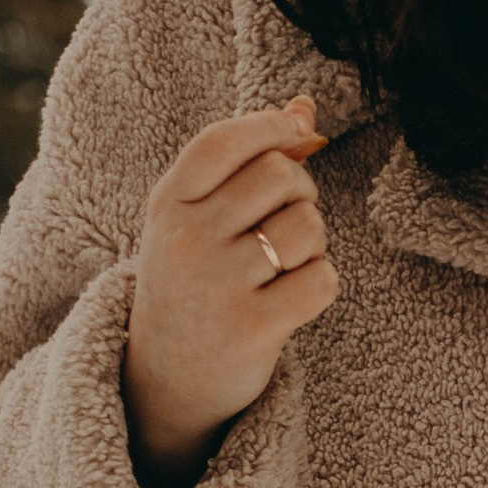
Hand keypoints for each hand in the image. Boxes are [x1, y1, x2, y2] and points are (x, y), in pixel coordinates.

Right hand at [122, 97, 335, 487]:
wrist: (165, 380)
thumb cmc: (192, 282)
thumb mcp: (198, 218)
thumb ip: (246, 160)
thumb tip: (304, 107)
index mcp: (168, 204)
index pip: (224, 141)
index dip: (271, 126)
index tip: (296, 131)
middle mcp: (188, 240)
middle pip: (281, 176)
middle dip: (300, 193)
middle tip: (284, 224)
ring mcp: (219, 285)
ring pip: (308, 226)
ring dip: (313, 243)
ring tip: (285, 265)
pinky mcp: (254, 328)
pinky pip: (322, 280)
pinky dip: (321, 284)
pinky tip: (295, 297)